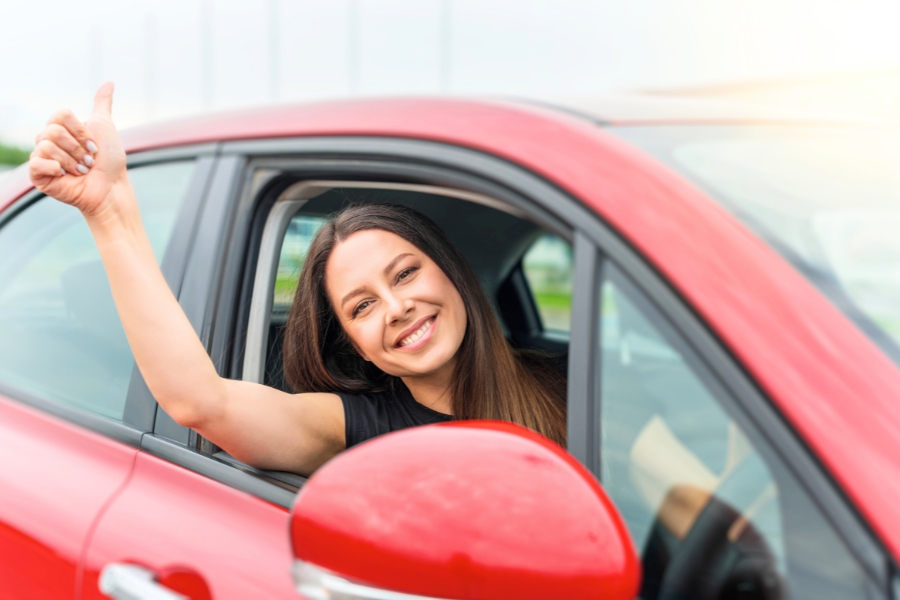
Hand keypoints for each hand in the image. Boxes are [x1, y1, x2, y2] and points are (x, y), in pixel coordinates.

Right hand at [29, 82, 126, 216]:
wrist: (111, 188)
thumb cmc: (110, 161)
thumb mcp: (105, 127)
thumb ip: (102, 104)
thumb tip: (109, 82)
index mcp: (61, 128)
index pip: (60, 115)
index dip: (81, 131)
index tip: (95, 145)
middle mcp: (48, 140)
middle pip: (54, 130)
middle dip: (78, 147)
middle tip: (89, 161)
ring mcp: (42, 157)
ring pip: (47, 146)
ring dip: (72, 160)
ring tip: (82, 170)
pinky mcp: (37, 175)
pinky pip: (36, 162)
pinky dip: (55, 168)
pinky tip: (66, 175)